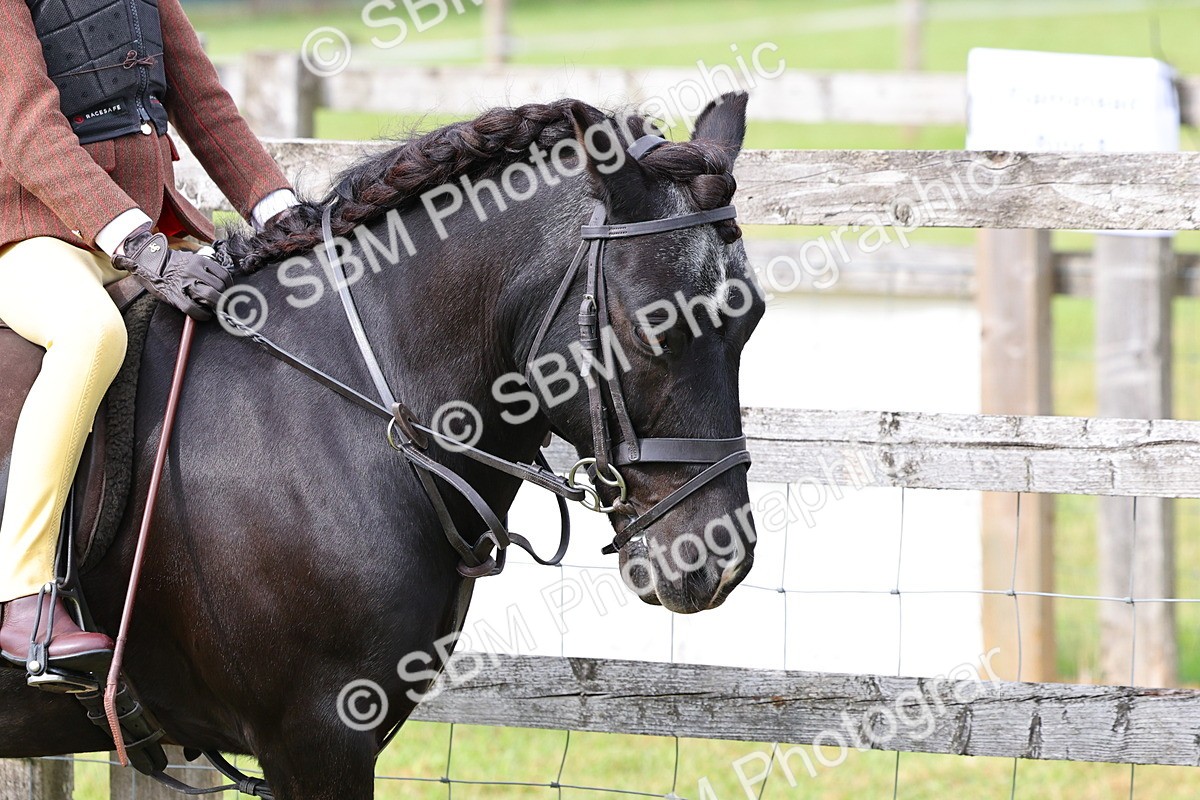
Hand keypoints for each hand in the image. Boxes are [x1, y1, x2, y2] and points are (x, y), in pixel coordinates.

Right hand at [112, 225, 231, 320]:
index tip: (228, 292)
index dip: (229, 287)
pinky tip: (205, 315)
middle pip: (219, 287)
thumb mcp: (191, 261)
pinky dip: (203, 314)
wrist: (148, 262)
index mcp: (200, 261)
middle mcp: (194, 270)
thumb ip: (206, 270)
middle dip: (224, 298)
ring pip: (210, 296)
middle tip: (224, 304)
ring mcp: (184, 282)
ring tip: (214, 308)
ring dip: (216, 305)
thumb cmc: (173, 265)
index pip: (224, 275)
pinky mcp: (175, 295)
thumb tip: (224, 285)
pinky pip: (194, 308)